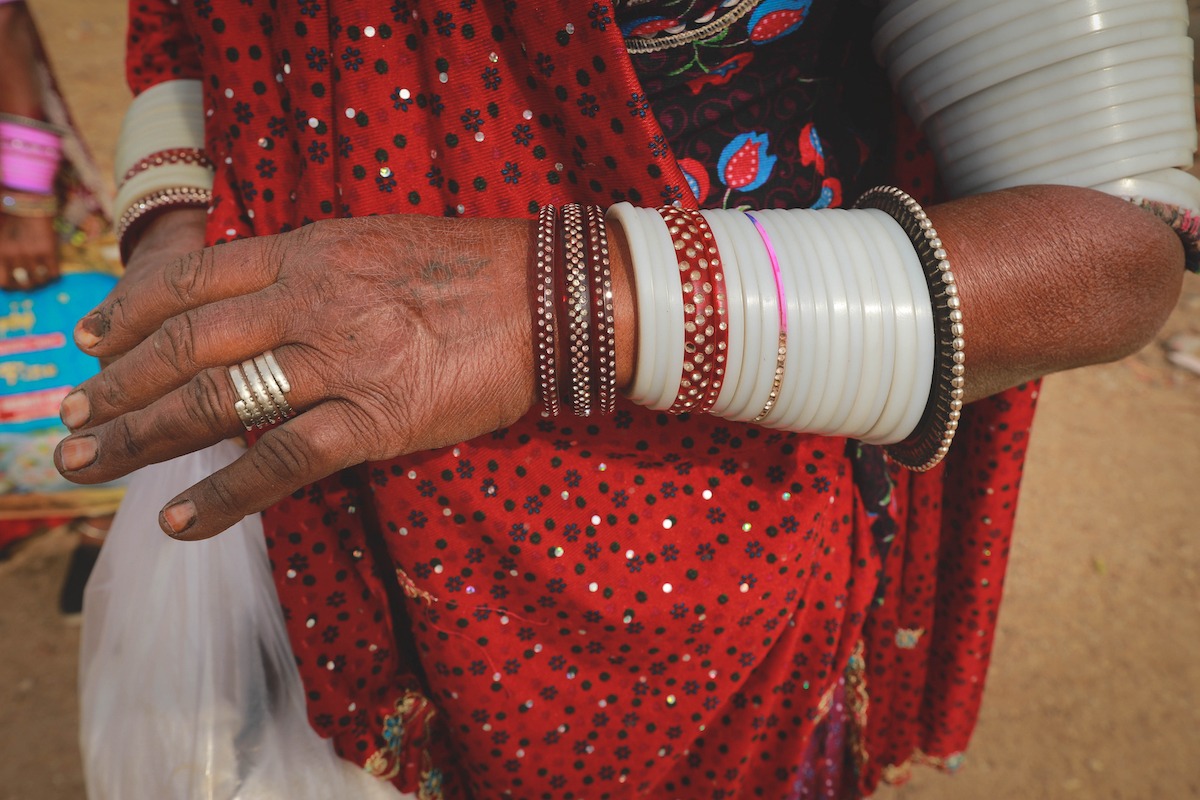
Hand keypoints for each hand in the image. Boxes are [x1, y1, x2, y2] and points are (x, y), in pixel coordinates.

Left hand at [0, 213, 58, 289]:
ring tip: (43, 278)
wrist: (27, 199)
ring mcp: (31, 253)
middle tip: (30, 283)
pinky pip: (53, 273)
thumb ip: (2, 253)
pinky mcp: (48, 250)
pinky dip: (54, 276)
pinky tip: (53, 271)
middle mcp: (13, 256)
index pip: (3, 283)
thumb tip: (8, 271)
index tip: (15, 284)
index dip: (10, 287)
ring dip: (42, 282)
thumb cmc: (10, 216)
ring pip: (39, 281)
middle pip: (22, 285)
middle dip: (27, 287)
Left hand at [54, 215, 540, 539]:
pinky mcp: (377, 419)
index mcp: (310, 251)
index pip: (193, 279)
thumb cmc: (473, 267)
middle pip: (186, 344)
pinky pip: (285, 462)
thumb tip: (257, 301)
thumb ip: (312, 268)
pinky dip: (226, 495)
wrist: (552, 296)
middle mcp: (310, 301)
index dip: (131, 311)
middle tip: (68, 418)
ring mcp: (340, 361)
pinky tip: (179, 520)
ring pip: (217, 402)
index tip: (92, 340)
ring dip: (141, 437)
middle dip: (115, 385)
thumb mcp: (377, 242)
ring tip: (87, 463)